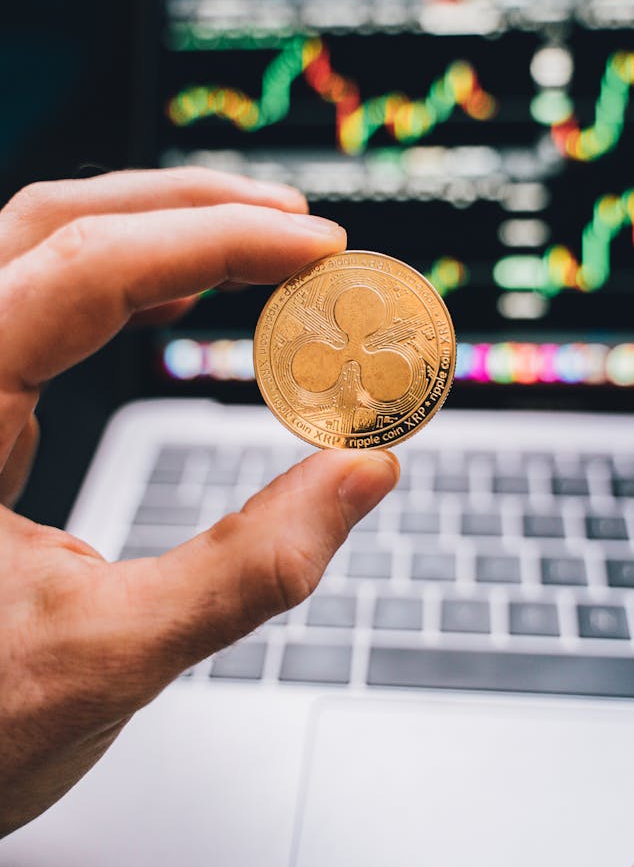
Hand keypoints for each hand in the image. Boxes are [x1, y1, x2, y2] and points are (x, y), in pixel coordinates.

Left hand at [0, 168, 398, 837]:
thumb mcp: (109, 660)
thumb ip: (247, 569)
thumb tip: (362, 473)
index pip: (83, 271)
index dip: (214, 242)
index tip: (317, 250)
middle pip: (51, 223)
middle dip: (185, 206)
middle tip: (296, 224)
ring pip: (38, 250)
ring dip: (152, 228)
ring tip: (255, 240)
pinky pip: (37, 304)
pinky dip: (121, 281)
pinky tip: (176, 295)